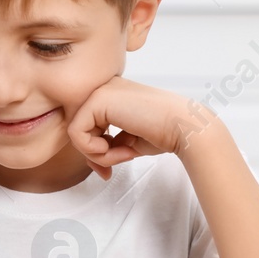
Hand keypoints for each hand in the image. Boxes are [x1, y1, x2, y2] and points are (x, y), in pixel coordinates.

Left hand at [66, 78, 218, 178]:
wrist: (183, 127)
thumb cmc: (164, 133)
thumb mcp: (127, 141)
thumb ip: (107, 146)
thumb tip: (93, 164)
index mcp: (110, 94)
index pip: (86, 125)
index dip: (94, 151)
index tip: (109, 169)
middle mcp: (102, 88)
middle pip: (78, 129)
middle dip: (93, 155)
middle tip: (111, 168)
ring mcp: (99, 90)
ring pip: (75, 132)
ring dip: (97, 154)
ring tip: (122, 155)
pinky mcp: (97, 100)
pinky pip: (76, 133)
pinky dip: (94, 150)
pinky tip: (118, 150)